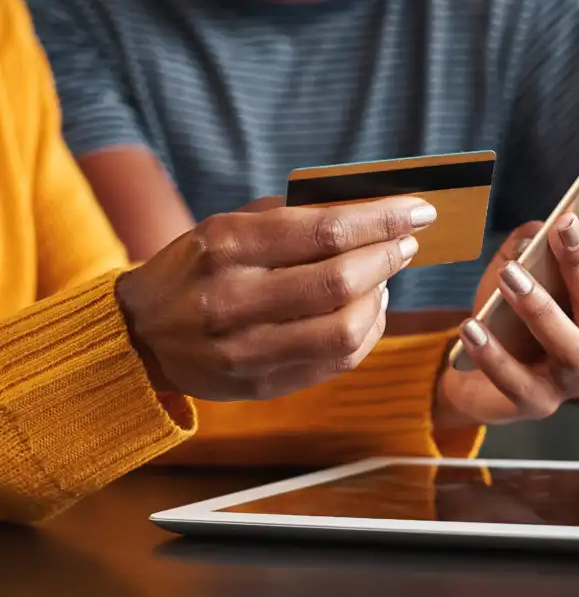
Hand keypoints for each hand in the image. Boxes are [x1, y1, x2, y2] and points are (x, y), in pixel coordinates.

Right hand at [115, 196, 437, 400]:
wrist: (141, 335)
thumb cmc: (197, 268)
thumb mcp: (229, 228)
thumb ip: (294, 218)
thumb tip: (372, 211)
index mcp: (226, 247)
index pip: (325, 230)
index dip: (382, 220)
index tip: (418, 211)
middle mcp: (233, 300)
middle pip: (340, 281)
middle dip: (387, 257)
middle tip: (406, 244)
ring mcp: (247, 351)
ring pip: (345, 328)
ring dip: (381, 297)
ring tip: (384, 276)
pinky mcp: (262, 385)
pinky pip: (338, 361)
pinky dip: (367, 331)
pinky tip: (369, 309)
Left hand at [435, 183, 578, 425]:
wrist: (471, 369)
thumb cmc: (505, 310)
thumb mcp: (518, 265)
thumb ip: (532, 242)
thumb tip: (541, 228)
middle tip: (565, 224)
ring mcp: (574, 377)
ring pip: (571, 344)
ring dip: (541, 308)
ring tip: (511, 276)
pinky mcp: (537, 404)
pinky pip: (517, 382)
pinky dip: (493, 355)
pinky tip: (471, 327)